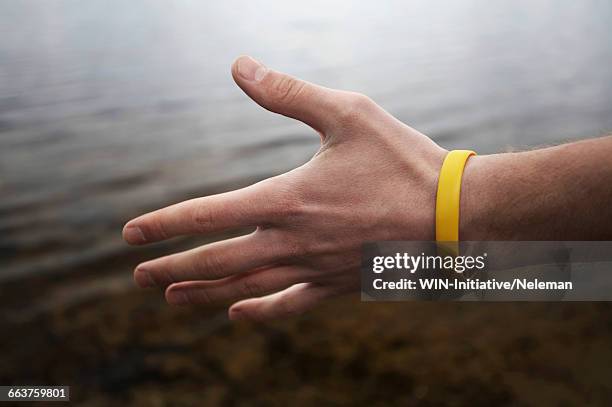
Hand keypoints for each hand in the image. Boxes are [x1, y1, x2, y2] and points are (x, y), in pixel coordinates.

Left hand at [123, 56, 446, 320]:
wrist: (453, 211)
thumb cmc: (401, 158)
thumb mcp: (346, 112)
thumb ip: (288, 94)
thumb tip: (239, 66)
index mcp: (287, 198)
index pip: (208, 215)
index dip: (165, 224)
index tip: (131, 234)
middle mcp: (293, 241)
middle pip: (217, 262)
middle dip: (174, 268)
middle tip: (140, 275)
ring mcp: (314, 268)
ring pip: (246, 289)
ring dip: (204, 294)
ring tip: (171, 298)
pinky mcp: (337, 284)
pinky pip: (291, 305)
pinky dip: (261, 312)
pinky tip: (238, 315)